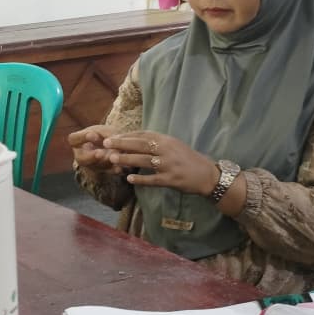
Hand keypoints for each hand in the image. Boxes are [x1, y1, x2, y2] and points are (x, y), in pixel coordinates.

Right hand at [68, 124, 125, 175]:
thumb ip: (105, 134)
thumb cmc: (105, 134)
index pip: (73, 139)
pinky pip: (107, 173)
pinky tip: (119, 168)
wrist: (115, 145)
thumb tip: (107, 143)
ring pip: (95, 167)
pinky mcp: (103, 172)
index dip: (81, 138)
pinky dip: (113, 170)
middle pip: (81, 159)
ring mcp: (92, 166)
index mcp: (77, 142)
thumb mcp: (104, 130)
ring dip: (104, 162)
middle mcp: (82, 156)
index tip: (92, 134)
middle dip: (91, 156)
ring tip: (112, 157)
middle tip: (100, 153)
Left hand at [103, 131, 219, 196]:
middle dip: (122, 144)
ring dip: (127, 159)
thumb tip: (133, 140)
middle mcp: (167, 150)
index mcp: (166, 140)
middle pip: (141, 145)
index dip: (127, 135)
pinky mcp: (171, 179)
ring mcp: (168, 165)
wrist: (206, 175)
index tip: (113, 136)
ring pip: (144, 160)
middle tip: (107, 144)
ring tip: (112, 159)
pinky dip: (141, 179)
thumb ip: (155, 142)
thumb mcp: (173, 145)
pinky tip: (129, 179)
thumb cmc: (186, 159)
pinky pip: (153, 179)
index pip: (143, 135)